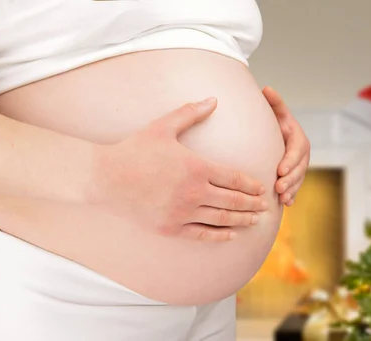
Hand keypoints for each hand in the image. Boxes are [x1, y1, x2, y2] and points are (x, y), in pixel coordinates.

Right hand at [89, 98, 267, 241]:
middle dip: (253, 204)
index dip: (251, 185)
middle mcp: (193, 192)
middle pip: (233, 200)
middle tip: (265, 206)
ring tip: (255, 220)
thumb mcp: (163, 126)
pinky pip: (201, 234)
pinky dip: (219, 235)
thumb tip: (214, 99)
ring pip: (222, 219)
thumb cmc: (135, 150)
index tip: (262, 188)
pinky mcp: (170, 228)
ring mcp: (182, 212)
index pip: (234, 178)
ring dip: (243, 220)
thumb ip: (191, 113)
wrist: (104, 178)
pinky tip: (231, 235)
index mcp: (196, 167)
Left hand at [263, 87, 309, 206]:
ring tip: (282, 198)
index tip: (280, 170)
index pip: (297, 151)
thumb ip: (274, 103)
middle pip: (299, 169)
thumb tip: (267, 88)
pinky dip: (292, 196)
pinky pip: (296, 188)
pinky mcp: (295, 177)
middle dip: (290, 179)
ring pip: (298, 180)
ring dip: (291, 190)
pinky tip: (285, 204)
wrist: (278, 135)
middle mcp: (302, 154)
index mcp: (299, 139)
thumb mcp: (277, 113)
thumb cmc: (276, 123)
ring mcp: (300, 167)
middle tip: (278, 187)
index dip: (290, 161)